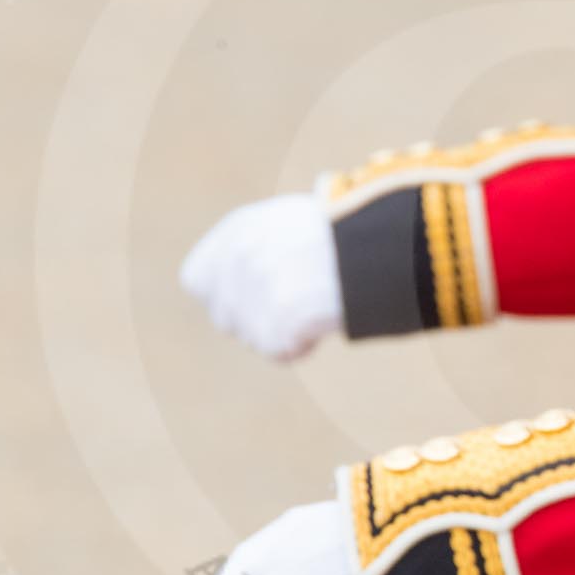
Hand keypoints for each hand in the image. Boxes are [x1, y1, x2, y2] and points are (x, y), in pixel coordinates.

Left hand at [179, 193, 342, 360]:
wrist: (377, 245)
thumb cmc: (343, 234)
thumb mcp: (289, 222)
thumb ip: (253, 246)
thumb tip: (233, 281)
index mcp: (238, 230)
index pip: (197, 281)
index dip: (224, 293)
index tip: (255, 296)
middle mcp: (237, 260)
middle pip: (225, 317)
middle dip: (257, 318)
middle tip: (297, 302)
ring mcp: (253, 293)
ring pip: (253, 337)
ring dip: (281, 332)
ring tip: (317, 304)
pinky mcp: (274, 324)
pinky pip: (279, 351)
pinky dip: (301, 345)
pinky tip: (323, 322)